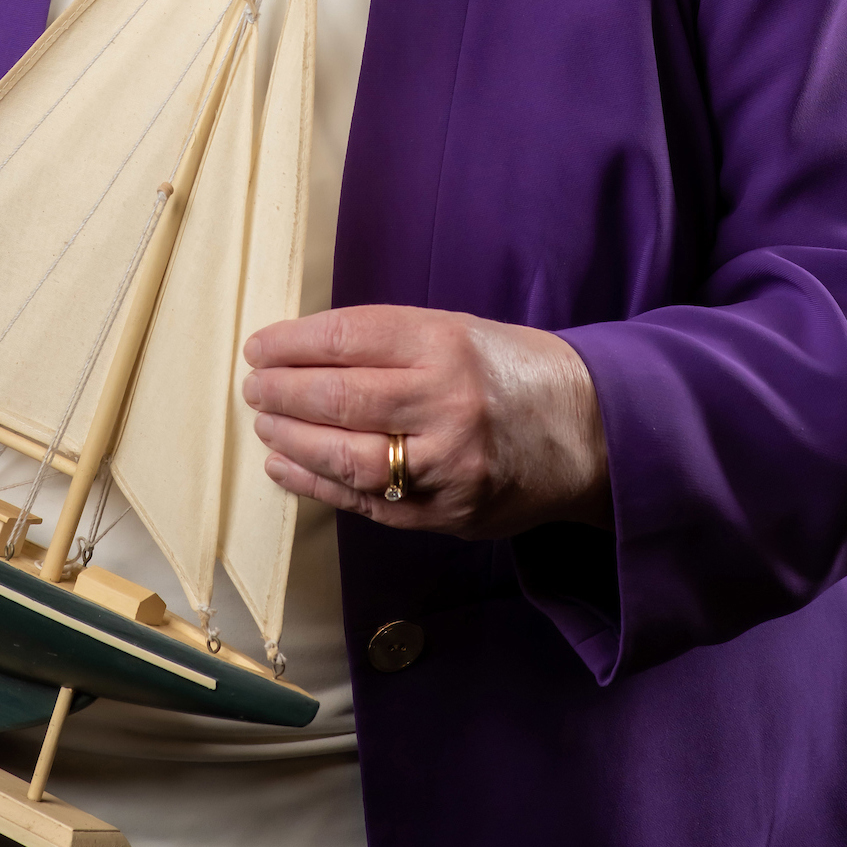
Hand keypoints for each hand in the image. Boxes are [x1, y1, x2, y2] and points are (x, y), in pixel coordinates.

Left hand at [243, 305, 609, 536]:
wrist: (592, 431)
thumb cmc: (511, 371)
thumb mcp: (458, 330)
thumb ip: (388, 343)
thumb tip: (301, 354)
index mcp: (447, 344)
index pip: (347, 339)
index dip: (291, 344)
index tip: (259, 347)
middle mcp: (447, 403)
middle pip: (340, 399)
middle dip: (282, 393)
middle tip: (254, 387)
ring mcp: (449, 466)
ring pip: (348, 458)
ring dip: (293, 441)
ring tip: (265, 426)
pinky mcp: (450, 515)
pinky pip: (369, 504)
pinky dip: (318, 485)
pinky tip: (287, 466)